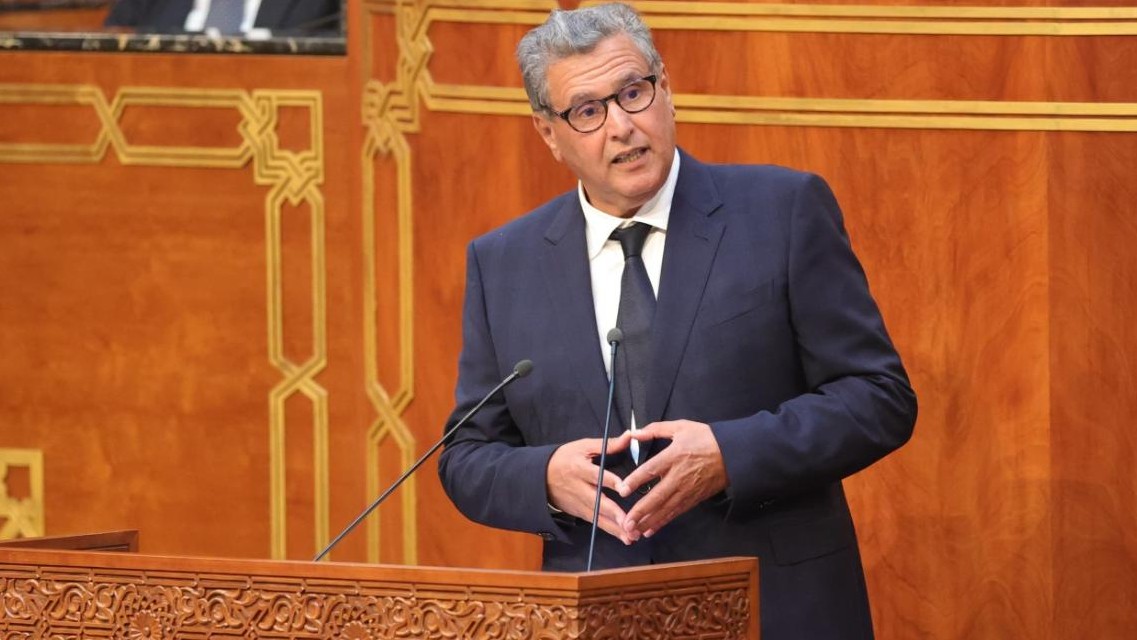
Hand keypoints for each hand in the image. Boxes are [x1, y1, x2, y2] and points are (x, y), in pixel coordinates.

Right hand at [546, 433, 635, 544]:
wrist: (541, 476)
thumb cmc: (565, 457)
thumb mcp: (583, 446)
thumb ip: (609, 444)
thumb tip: (630, 435)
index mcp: (580, 468)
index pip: (597, 475)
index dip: (612, 481)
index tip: (625, 488)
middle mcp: (579, 488)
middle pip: (598, 502)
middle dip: (614, 514)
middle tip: (630, 523)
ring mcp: (578, 503)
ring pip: (598, 517)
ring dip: (615, 528)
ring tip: (632, 536)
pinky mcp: (579, 512)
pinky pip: (596, 523)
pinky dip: (610, 531)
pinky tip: (625, 537)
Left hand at [616, 420, 727, 539]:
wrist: (733, 454)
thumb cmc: (705, 438)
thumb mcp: (681, 426)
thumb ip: (656, 429)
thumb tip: (633, 433)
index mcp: (674, 456)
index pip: (651, 470)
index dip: (636, 480)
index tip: (622, 490)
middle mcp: (679, 476)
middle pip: (657, 496)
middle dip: (641, 511)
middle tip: (626, 522)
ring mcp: (687, 490)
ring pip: (666, 509)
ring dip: (649, 521)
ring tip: (633, 532)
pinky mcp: (694, 498)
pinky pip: (676, 512)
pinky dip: (663, 522)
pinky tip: (651, 530)